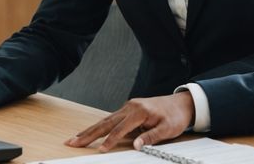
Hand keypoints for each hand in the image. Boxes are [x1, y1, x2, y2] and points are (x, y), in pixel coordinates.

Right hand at [65, 92, 194, 151]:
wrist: (181, 103)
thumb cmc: (175, 117)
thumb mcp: (168, 129)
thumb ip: (151, 137)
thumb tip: (136, 146)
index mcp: (139, 111)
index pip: (120, 129)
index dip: (110, 140)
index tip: (100, 150)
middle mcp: (130, 107)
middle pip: (106, 123)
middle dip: (88, 133)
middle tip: (72, 141)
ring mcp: (128, 107)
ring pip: (105, 120)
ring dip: (89, 130)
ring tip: (75, 138)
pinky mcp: (128, 110)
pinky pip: (110, 119)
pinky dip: (98, 127)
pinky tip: (89, 132)